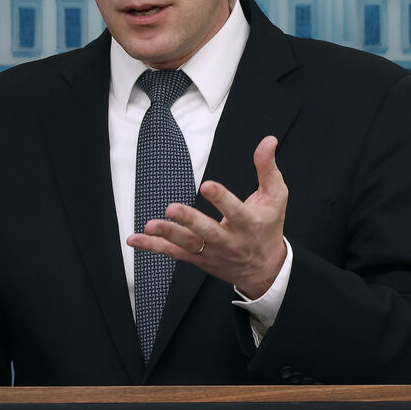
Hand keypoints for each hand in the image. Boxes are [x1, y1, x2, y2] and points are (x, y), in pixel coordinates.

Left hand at [126, 135, 287, 298]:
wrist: (264, 269)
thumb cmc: (269, 226)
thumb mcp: (276, 197)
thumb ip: (268, 168)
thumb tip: (268, 140)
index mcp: (250, 223)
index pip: (236, 211)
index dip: (222, 199)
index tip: (207, 185)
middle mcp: (230, 241)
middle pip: (208, 232)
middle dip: (190, 221)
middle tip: (172, 209)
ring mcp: (213, 253)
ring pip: (188, 245)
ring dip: (168, 235)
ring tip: (150, 225)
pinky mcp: (199, 259)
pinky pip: (174, 253)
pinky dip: (153, 247)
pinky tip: (134, 239)